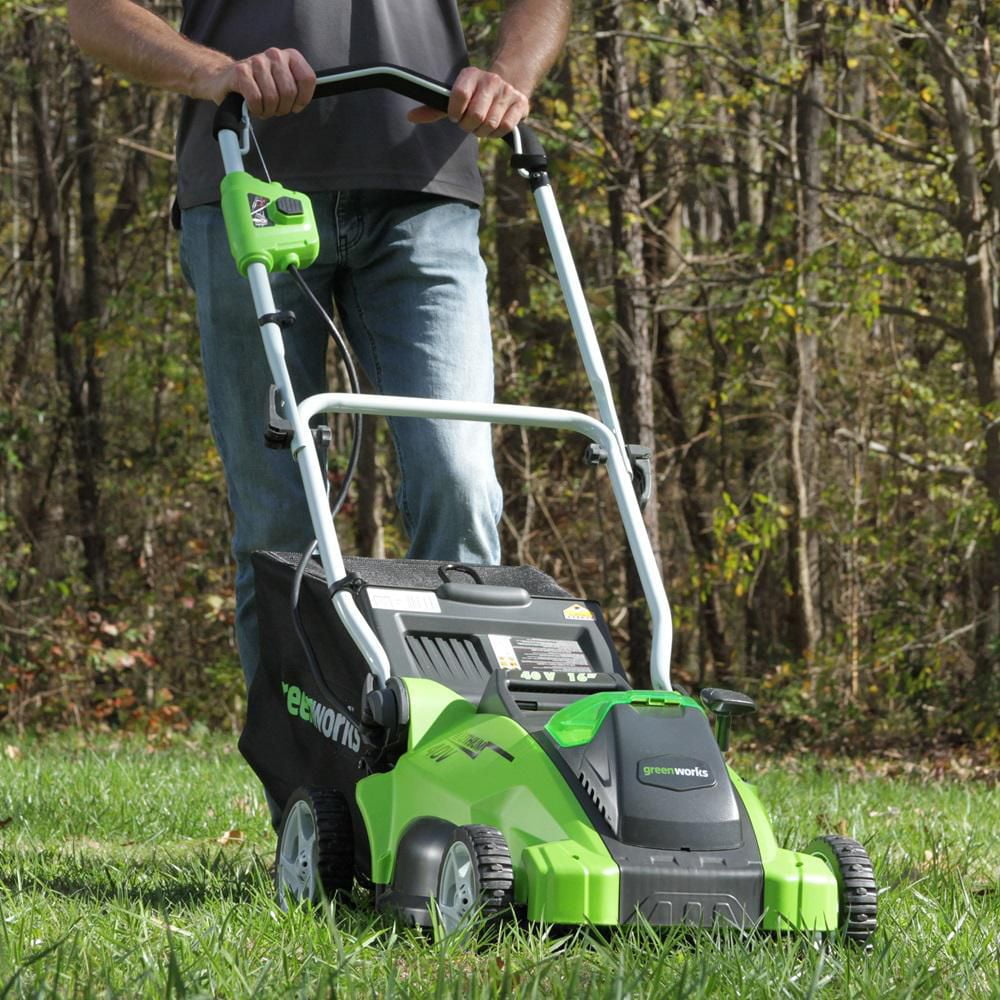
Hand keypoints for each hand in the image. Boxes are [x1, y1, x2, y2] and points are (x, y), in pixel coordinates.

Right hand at [204, 47, 315, 117]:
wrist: (227, 80)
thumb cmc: (259, 87)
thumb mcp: (283, 86)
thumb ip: (298, 91)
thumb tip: (302, 103)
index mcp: (289, 56)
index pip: (307, 78)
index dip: (302, 99)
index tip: (294, 106)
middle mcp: (274, 54)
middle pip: (289, 91)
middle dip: (283, 108)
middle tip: (275, 109)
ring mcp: (257, 61)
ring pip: (272, 97)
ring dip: (268, 110)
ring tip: (263, 107)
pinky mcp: (241, 71)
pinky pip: (256, 99)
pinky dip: (256, 109)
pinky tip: (253, 107)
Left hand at [407, 66, 528, 137]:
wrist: (508, 83)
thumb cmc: (475, 95)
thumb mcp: (454, 98)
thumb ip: (434, 108)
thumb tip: (410, 117)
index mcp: (470, 74)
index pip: (458, 95)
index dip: (455, 112)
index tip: (455, 116)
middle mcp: (490, 80)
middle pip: (475, 115)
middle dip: (469, 126)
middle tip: (469, 123)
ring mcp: (507, 91)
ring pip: (490, 123)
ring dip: (482, 131)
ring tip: (481, 124)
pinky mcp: (520, 103)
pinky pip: (505, 128)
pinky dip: (496, 133)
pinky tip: (494, 126)